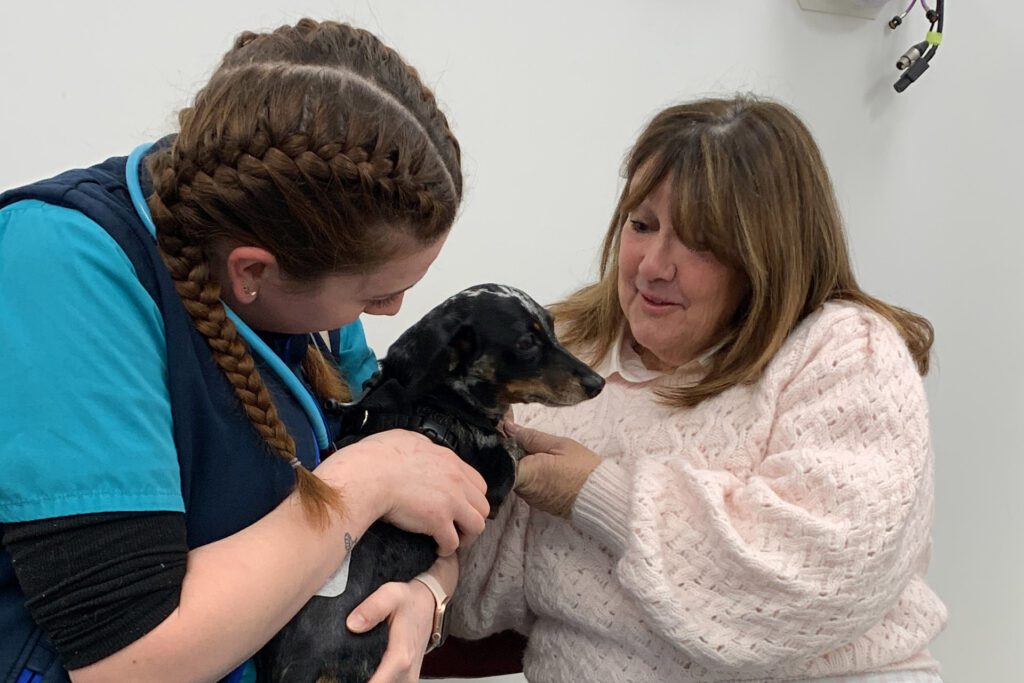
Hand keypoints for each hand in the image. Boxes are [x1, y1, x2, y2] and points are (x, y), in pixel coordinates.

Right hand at [317, 430, 488, 554]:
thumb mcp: (407, 439)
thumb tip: (422, 449)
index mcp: (450, 460)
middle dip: (472, 519)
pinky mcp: (439, 521)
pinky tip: (436, 548)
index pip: (478, 484)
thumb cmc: (379, 456)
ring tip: (451, 540)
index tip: (460, 508)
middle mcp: (457, 480)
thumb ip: (422, 447)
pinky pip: (453, 542)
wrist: (368, 475)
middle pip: (483, 506)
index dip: (471, 499)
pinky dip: (446, 549)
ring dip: (465, 536)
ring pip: (477, 525)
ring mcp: (451, 501)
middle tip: (458, 527)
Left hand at [346, 555, 457, 682]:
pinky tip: (365, 670)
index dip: (355, 682)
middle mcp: (407, 672)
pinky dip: (377, 680)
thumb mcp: (391, 595)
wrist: (428, 605)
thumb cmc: (410, 601)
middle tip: (340, 672)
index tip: (339, 678)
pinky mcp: (407, 680)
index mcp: (401, 656)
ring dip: (367, 679)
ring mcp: (408, 679)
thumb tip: (352, 624)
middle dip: (357, 679)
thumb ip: (373, 608)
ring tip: (352, 669)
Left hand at [506, 422, 601, 517]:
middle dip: (511, 455)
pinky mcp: (539, 504)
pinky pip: (527, 487)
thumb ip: (530, 437)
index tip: (506, 435)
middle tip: (523, 440)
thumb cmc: (583, 468)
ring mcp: (531, 499)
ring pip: (517, 478)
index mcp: (526, 473)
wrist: (601, 496)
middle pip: (506, 469)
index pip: (499, 460)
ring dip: (522, 465)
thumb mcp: (559, 445)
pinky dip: (531, 476)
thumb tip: (508, 428)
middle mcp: (523, 490)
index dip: (500, 447)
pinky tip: (543, 466)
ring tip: (536, 453)